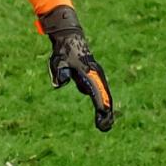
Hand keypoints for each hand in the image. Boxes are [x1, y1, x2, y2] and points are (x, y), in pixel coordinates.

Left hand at [39, 5, 113, 131]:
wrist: (71, 37)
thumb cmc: (64, 50)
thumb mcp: (59, 61)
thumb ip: (59, 72)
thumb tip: (59, 84)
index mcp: (89, 72)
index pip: (97, 93)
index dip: (100, 107)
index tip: (102, 118)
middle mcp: (97, 75)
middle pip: (105, 96)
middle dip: (106, 112)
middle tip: (105, 128)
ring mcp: (97, 75)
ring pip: (104, 95)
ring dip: (106, 110)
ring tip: (106, 126)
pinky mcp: (94, 76)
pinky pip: (101, 92)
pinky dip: (102, 103)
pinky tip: (102, 115)